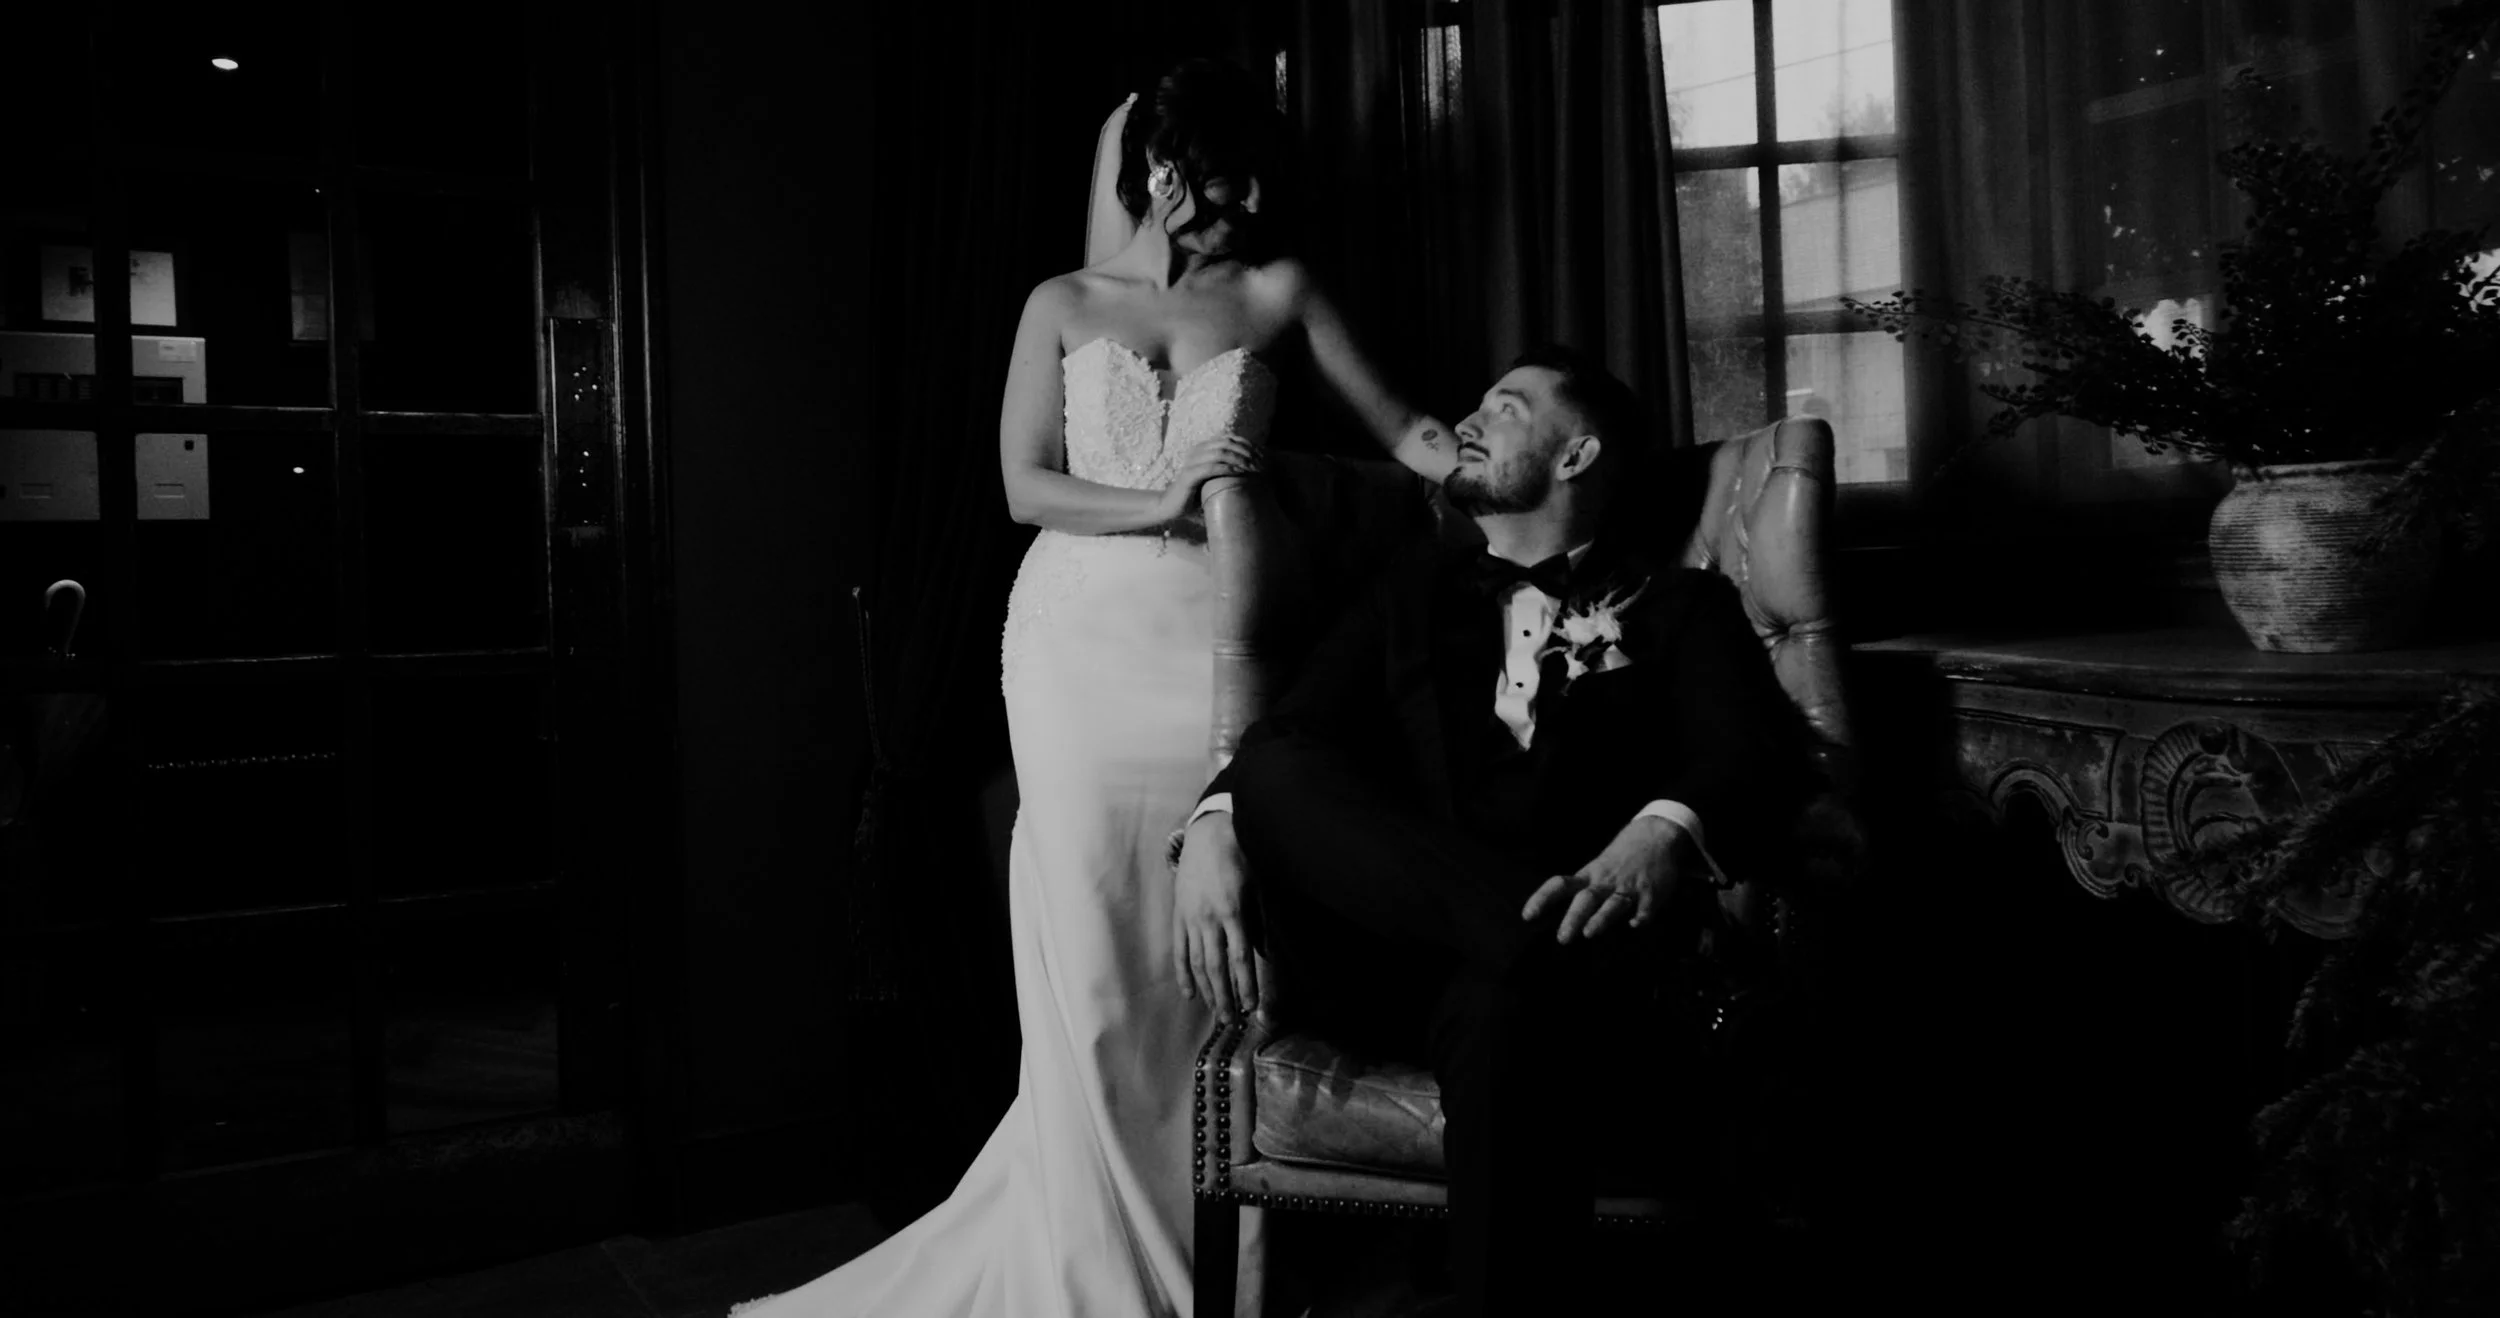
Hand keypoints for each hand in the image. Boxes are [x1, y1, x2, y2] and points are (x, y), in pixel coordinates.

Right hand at [1156, 434, 1263, 522]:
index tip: (1262, 455)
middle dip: (1247, 451)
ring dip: (1240, 459)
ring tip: (1254, 468)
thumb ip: (1227, 470)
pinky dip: (1227, 468)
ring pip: (1220, 453)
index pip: (1229, 438)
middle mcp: (1196, 451)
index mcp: (1203, 448)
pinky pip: (1210, 468)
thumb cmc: (1195, 494)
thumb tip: (1253, 470)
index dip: (1247, 444)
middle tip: (1261, 463)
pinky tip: (1240, 473)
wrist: (1170, 507)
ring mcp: (1191, 462)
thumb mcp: (1214, 479)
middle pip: (1227, 443)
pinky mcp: (1189, 475)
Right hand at [1173, 811, 1261, 1015]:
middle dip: (1225, 996)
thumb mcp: (1257, 887)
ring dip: (1207, 991)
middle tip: (1233, 1021)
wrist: (1208, 833)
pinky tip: (1190, 994)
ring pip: (1197, 962)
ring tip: (1217, 1013)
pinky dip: (1183, 973)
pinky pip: (1180, 950)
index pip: (1240, 957)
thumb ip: (1260, 921)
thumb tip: (1265, 955)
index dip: (1246, 984)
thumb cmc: (1240, 858)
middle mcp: (1209, 918)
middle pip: (1216, 967)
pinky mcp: (1179, 915)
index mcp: (1232, 911)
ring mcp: (1190, 918)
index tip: (1253, 1006)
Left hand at [1521, 815, 1691, 943]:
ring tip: (1589, 933)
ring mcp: (1629, 887)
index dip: (1543, 899)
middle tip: (1562, 938)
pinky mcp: (1651, 893)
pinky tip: (1635, 925)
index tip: (1528, 916)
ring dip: (1601, 918)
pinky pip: (1645, 907)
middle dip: (1573, 917)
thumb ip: (1584, 889)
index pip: (1560, 885)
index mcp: (1590, 875)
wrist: (1656, 834)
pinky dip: (1641, 916)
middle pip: (1586, 899)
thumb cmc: (1621, 857)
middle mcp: (1606, 882)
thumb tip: (1560, 916)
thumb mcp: (1598, 868)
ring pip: (1613, 904)